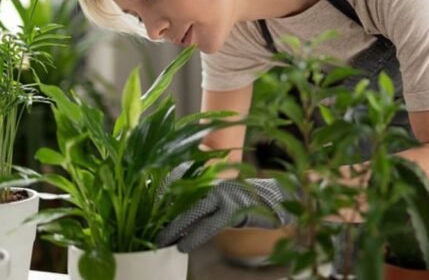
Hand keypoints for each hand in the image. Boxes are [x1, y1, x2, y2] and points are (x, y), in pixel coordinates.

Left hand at [156, 178, 292, 251]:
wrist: (279, 199)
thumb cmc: (251, 202)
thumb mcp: (226, 200)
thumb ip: (208, 204)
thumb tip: (185, 215)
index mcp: (212, 182)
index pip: (183, 189)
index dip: (164, 199)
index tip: (149, 209)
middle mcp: (215, 186)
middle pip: (183, 201)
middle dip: (165, 216)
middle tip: (150, 232)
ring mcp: (224, 197)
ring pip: (192, 212)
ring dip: (174, 228)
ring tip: (161, 241)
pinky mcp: (233, 211)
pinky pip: (208, 225)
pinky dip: (194, 235)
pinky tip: (183, 246)